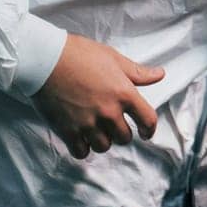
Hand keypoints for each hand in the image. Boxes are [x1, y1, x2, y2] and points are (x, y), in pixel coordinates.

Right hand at [31, 33, 164, 158]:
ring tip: (95, 130)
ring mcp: (88, 123)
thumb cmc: (80, 54)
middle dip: (121, 133)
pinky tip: (80, 138)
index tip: (146, 133)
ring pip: (104, 146)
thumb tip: (159, 75)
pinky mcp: (68, 130)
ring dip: (102, 140)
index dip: (150, 130)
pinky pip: (82, 152)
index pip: (147, 120)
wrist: (46, 59)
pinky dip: (82, 147)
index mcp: (124, 93)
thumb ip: (137, 72)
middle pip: (125, 138)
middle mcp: (109, 112)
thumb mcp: (113, 58)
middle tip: (113, 125)